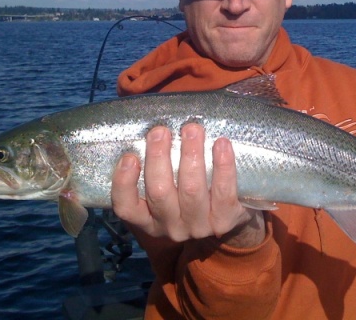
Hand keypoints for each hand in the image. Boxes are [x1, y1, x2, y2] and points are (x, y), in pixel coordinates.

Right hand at [111, 123, 265, 247]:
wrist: (231, 222)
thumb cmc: (191, 195)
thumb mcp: (169, 190)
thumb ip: (159, 168)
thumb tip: (155, 129)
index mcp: (149, 219)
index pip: (126, 208)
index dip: (124, 183)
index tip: (129, 156)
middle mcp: (170, 226)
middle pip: (159, 193)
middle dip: (159, 157)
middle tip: (161, 131)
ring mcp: (198, 226)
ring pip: (191, 190)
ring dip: (191, 155)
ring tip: (192, 129)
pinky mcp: (224, 221)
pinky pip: (223, 192)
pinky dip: (223, 166)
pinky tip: (222, 144)